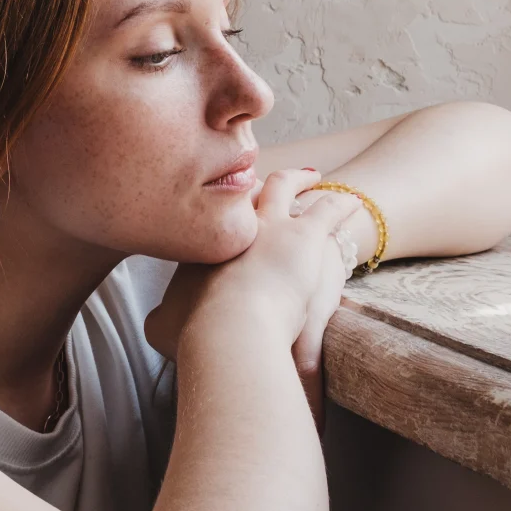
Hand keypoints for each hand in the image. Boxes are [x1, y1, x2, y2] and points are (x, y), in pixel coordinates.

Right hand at [145, 169, 361, 418]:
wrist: (227, 330)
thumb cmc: (195, 333)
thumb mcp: (163, 326)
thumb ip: (160, 318)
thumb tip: (158, 319)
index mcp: (205, 243)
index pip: (215, 217)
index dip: (224, 211)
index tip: (230, 210)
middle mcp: (236, 225)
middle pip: (245, 190)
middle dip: (255, 184)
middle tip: (266, 181)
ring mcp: (271, 225)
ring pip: (285, 186)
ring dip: (299, 179)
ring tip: (311, 177)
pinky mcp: (305, 235)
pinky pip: (328, 211)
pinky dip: (341, 204)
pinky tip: (352, 201)